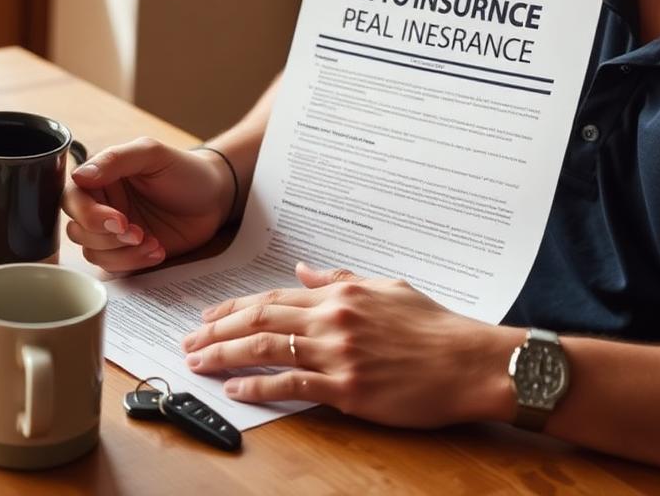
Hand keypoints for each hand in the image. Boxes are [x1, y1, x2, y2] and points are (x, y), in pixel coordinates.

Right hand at [63, 137, 232, 272]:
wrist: (214, 198)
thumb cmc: (184, 170)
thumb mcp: (152, 154)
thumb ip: (115, 160)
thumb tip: (79, 176)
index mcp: (100, 178)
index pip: (73, 199)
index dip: (90, 215)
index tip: (119, 220)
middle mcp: (102, 205)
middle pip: (77, 230)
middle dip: (106, 238)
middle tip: (138, 233)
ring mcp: (114, 232)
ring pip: (92, 253)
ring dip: (121, 253)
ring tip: (151, 242)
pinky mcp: (128, 252)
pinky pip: (114, 267)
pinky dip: (133, 263)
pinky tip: (156, 251)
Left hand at [181, 263, 515, 427]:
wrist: (472, 362)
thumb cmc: (437, 328)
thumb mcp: (387, 288)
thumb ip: (342, 279)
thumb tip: (305, 270)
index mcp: (341, 294)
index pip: (273, 297)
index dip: (234, 308)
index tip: (209, 317)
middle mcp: (334, 319)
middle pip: (259, 320)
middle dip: (217, 330)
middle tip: (188, 341)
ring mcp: (339, 354)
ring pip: (266, 349)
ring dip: (224, 355)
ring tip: (198, 362)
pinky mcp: (348, 388)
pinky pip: (291, 385)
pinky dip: (258, 386)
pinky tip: (235, 389)